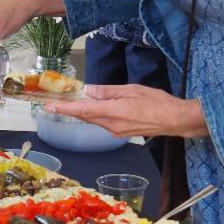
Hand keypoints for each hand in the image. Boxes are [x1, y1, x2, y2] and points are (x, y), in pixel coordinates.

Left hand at [48, 84, 208, 138]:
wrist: (174, 120)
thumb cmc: (157, 102)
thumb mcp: (131, 90)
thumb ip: (108, 91)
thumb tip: (88, 90)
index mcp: (113, 112)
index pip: (83, 110)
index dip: (64, 109)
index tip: (49, 107)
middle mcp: (111, 125)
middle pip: (85, 116)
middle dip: (69, 110)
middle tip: (54, 103)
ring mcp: (116, 131)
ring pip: (93, 120)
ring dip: (82, 112)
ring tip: (70, 103)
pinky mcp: (121, 133)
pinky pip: (103, 123)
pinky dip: (95, 115)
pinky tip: (94, 108)